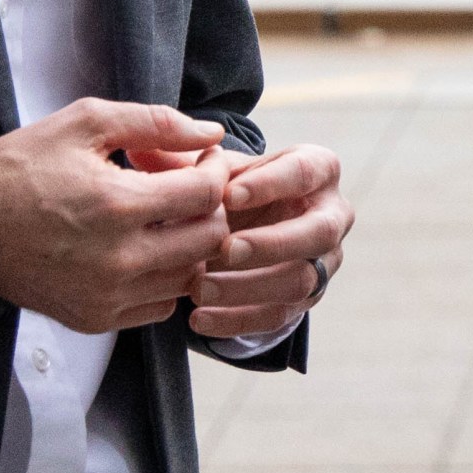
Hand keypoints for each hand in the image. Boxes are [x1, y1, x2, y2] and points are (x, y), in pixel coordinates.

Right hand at [0, 99, 234, 331]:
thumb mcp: (84, 123)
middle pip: (209, 240)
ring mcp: (107, 296)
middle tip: (190, 187)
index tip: (205, 159)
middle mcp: (118, 260)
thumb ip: (155, 124)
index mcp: (118, 205)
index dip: (216, 170)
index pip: (207, 194)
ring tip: (167, 218)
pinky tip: (145, 250)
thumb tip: (211, 135)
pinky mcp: (94, 318)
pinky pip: (160, 306)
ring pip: (190, 276)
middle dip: (212, 207)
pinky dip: (164, 279)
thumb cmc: (21, 168)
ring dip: (191, 245)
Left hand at [191, 141, 352, 340]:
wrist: (252, 226)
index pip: (305, 172)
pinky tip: (199, 317)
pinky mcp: (306, 299)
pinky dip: (238, 320)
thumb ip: (184, 161)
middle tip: (224, 249)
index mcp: (319, 170)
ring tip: (198, 288)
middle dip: (271, 243)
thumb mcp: (219, 169)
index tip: (228, 195)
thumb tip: (139, 152)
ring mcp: (324, 261)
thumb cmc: (236, 189)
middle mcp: (333, 215)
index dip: (270, 184)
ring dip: (248, 287)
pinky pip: (279, 316)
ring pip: (300, 281)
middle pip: (318, 232)